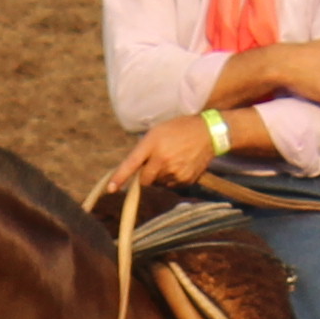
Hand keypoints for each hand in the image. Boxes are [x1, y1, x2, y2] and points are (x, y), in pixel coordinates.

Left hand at [94, 113, 224, 204]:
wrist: (209, 132)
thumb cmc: (179, 129)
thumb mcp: (157, 132)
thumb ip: (144, 150)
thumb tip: (133, 170)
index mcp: (153, 144)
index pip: (131, 163)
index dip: (120, 177)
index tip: (110, 189)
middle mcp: (162, 159)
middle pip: (144, 180)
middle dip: (145, 175)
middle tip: (156, 161)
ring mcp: (175, 171)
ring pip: (158, 183)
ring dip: (160, 175)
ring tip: (172, 158)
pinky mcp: (185, 180)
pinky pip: (171, 185)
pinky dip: (172, 178)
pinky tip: (181, 164)